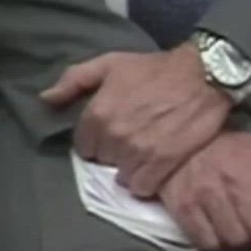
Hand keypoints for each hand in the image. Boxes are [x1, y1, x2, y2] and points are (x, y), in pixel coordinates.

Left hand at [42, 45, 231, 197]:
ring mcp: (139, 152)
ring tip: (147, 152)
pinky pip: (143, 187)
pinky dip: (147, 181)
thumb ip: (74, 80)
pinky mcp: (164, 163)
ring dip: (132, 167)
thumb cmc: (156, 68)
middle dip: (115, 152)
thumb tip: (45, 99)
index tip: (114, 131)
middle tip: (134, 138)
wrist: (205, 75)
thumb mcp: (111, 63)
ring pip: (123, 176)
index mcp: (97, 114)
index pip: (84, 146)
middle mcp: (115, 136)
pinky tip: (156, 166)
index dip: (98, 139)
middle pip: (104, 161)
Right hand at [158, 132, 250, 250]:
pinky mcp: (185, 209)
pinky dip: (217, 246)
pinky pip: (208, 244)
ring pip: (236, 240)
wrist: (180, 142)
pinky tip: (220, 236)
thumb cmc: (230, 149)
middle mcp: (235, 180)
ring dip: (242, 243)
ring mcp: (208, 196)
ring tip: (241, 233)